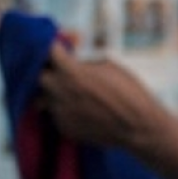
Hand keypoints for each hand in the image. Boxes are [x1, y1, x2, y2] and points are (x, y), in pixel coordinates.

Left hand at [38, 43, 175, 151]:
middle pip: (40, 77)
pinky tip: (80, 110)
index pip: (49, 53)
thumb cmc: (129, 91)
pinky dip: (63, 111)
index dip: (54, 49)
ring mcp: (61, 113)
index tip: (58, 49)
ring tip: (70, 93)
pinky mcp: (65, 129)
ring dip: (54, 94)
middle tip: (61, 72)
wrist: (138, 126)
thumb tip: (72, 62)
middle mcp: (61, 92)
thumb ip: (84, 64)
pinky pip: (56, 115)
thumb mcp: (108, 66)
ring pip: (45, 99)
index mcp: (72, 72)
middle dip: (49, 73)